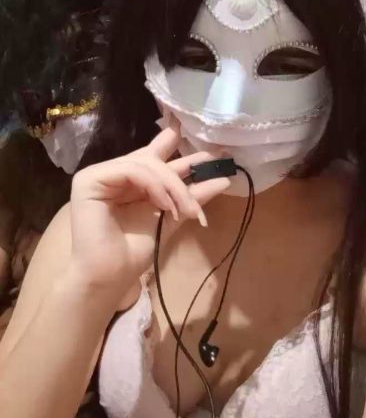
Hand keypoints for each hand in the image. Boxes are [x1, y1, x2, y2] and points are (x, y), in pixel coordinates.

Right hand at [69, 119, 229, 309]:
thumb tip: (225, 180)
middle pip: (154, 158)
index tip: (202, 138)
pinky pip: (131, 171)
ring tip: (188, 209)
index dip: (175, 140)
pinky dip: (154, 186)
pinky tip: (166, 205)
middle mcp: (115, 173)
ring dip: (173, 186)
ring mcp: (101, 174)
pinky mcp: (89, 179)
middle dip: (185, 168)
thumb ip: (192, 197)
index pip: (155, 153)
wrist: (108, 278)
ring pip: (146, 164)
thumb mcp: (172, 218)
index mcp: (131, 181)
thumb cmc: (134, 253)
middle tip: (215, 170)